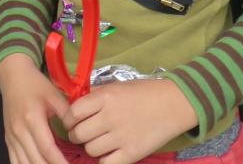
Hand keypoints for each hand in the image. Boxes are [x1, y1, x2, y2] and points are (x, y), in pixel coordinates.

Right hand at [0, 54, 69, 163]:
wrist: (13, 76)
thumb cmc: (35, 85)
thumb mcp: (54, 95)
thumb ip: (67, 113)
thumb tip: (81, 131)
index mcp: (32, 119)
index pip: (47, 149)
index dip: (60, 163)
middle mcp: (19, 131)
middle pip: (36, 160)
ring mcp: (11, 137)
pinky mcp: (8, 140)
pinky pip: (14, 161)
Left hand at [60, 79, 195, 163]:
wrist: (174, 103)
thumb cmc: (144, 92)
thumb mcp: (116, 87)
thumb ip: (95, 96)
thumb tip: (74, 106)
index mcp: (105, 97)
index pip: (73, 113)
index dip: (68, 119)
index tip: (72, 121)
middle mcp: (110, 117)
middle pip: (78, 134)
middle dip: (76, 135)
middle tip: (84, 133)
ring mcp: (121, 137)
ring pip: (90, 150)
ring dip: (91, 147)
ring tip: (99, 141)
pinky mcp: (132, 153)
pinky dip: (104, 160)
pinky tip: (110, 153)